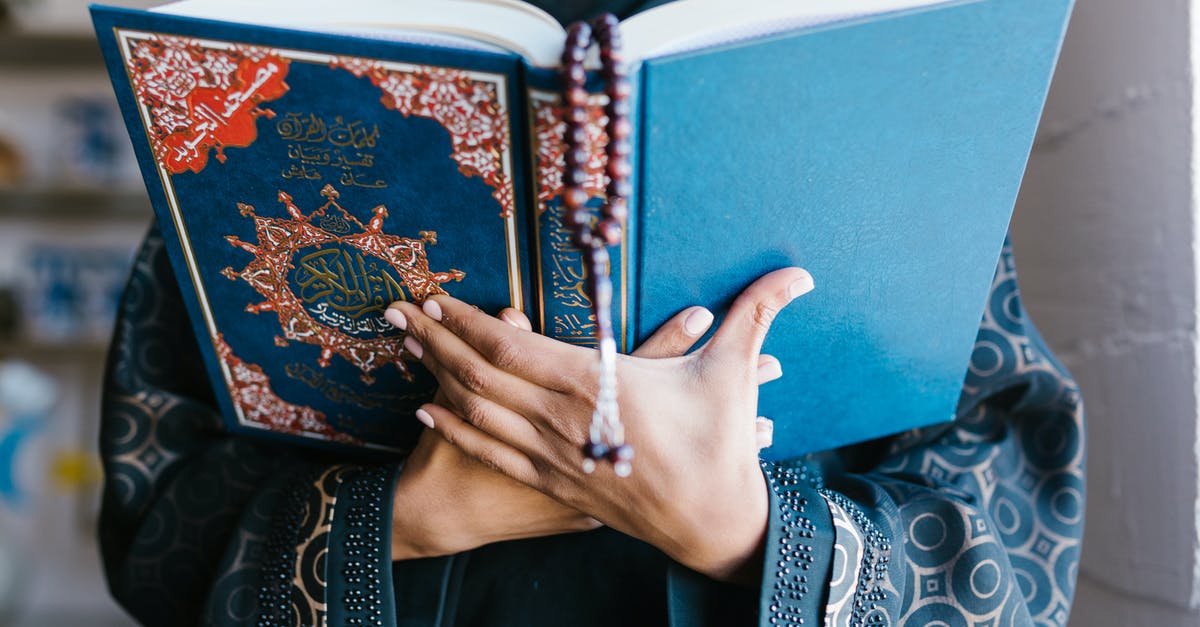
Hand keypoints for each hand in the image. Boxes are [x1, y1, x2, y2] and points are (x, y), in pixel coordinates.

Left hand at [386, 268, 811, 580]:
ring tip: (403, 344)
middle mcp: (561, 418)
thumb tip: (802, 270)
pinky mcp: (554, 481)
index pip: (511, 345)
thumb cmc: (721, 445)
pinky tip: (427, 407)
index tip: (434, 294)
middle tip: (394, 307)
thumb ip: (757, 313)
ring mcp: (553, 454)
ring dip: (436, 373)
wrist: (713, 525)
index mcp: (596, 384)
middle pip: (480, 372)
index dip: (465, 319)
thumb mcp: (734, 371)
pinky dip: (454, 426)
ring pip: (477, 408)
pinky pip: (491, 450)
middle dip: (434, 337)